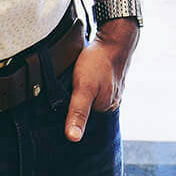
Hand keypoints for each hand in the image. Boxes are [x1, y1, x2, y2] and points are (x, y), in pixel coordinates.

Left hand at [65, 20, 134, 141]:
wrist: (115, 37)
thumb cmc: (99, 61)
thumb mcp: (83, 88)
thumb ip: (78, 112)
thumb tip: (73, 138)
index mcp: (106, 107)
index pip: (83, 119)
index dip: (70, 113)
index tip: (60, 106)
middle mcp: (111, 100)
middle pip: (88, 108)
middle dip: (76, 103)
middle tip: (65, 90)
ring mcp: (112, 88)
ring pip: (92, 96)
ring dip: (82, 91)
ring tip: (73, 82)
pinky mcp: (109, 77)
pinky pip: (96, 85)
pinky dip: (89, 82)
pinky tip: (83, 75)